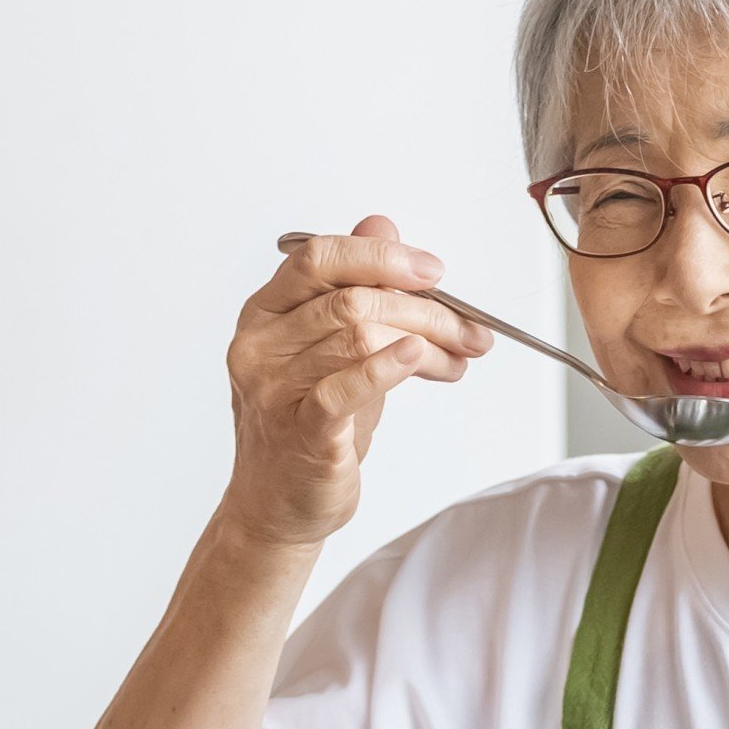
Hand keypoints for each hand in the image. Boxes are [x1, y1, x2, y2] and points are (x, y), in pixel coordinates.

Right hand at [219, 219, 493, 546]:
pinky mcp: (299, 431)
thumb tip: (381, 223)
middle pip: (351, 298)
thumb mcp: (331, 346)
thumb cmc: (307, 424)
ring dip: (426, 342)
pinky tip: (422, 358)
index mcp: (263, 313)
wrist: (278, 505)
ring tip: (457, 358)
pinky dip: (389, 366)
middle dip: (426, 309)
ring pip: (359, 336)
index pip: (319, 258)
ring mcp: (274, 389)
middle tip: (469, 329)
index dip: (382, 256)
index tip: (434, 273)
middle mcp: (260, 345)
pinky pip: (345, 386)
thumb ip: (353, 285)